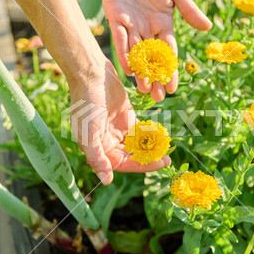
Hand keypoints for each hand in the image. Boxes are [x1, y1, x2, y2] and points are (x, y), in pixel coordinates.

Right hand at [69, 57, 170, 184]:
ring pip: (138, 145)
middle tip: (167, 158)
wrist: (92, 73)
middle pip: (132, 156)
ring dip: (151, 148)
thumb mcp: (88, 131)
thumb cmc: (86, 102)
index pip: (122, 164)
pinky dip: (150, 134)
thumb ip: (96, 157)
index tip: (159, 164)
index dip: (140, 166)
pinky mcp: (127, 117)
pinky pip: (141, 131)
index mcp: (98, 148)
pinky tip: (161, 135)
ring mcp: (118, 129)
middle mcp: (108, 142)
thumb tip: (106, 181)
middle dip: (149, 158)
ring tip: (166, 147)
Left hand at [102, 0, 211, 101]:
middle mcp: (147, 28)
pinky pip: (120, 39)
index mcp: (164, 23)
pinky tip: (129, 69)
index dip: (171, 70)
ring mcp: (131, 24)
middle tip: (157, 97)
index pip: (169, 52)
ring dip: (140, 72)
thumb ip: (188, 10)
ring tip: (143, 90)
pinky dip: (124, 53)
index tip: (174, 88)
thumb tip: (207, 28)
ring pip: (136, 53)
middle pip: (152, 58)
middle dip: (155, 78)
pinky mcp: (115, 16)